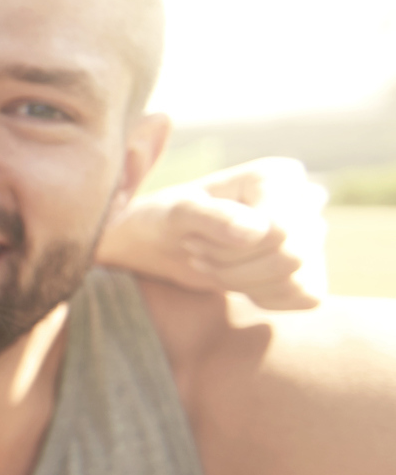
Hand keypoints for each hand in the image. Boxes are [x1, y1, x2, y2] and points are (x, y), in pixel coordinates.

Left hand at [99, 157, 327, 309]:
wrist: (162, 243)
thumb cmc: (167, 219)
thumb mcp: (176, 213)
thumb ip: (212, 217)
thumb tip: (257, 232)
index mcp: (279, 177)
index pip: (279, 228)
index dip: (232, 248)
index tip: (191, 240)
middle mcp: (305, 201)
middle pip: (291, 256)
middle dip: (233, 267)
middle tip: (196, 254)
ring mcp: (312, 236)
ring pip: (297, 280)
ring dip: (242, 283)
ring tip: (209, 264)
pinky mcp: (311, 269)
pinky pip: (307, 297)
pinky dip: (264, 297)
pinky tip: (235, 280)